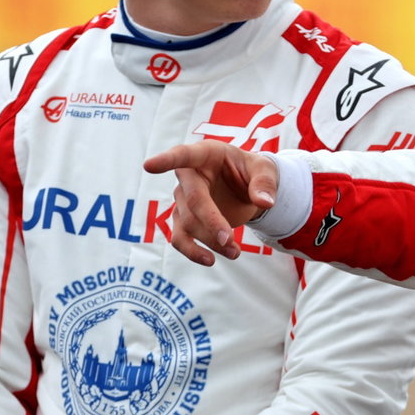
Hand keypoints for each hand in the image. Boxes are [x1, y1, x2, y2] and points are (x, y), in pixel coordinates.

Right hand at [144, 140, 279, 264]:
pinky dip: (193, 252)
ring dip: (210, 241)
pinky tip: (210, 259)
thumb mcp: (266, 170)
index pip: (183, 155)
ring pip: (188, 224)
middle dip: (210, 222)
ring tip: (235, 253)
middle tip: (230, 241)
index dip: (166, 160)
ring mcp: (183, 198)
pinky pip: (180, 238)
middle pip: (193, 200)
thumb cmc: (252, 171)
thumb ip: (265, 182)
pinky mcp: (184, 219)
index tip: (148, 166)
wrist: (247, 188)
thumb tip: (264, 202)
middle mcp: (189, 175)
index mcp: (205, 154)